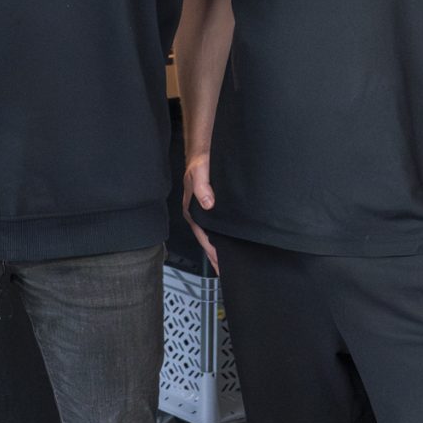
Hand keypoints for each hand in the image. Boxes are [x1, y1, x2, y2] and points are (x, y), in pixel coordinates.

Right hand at [183, 150, 219, 272]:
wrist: (203, 151)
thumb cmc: (199, 161)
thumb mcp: (200, 171)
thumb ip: (203, 186)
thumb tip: (208, 203)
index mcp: (192, 210)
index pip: (203, 236)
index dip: (212, 251)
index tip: (219, 264)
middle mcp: (197, 212)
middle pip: (206, 239)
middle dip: (215, 255)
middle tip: (224, 270)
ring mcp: (204, 210)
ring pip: (211, 234)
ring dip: (218, 247)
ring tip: (227, 261)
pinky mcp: (211, 205)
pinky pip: (216, 225)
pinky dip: (222, 235)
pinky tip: (230, 239)